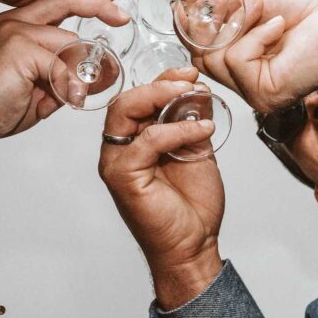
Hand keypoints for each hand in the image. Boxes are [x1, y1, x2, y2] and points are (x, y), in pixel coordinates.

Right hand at [0, 0, 129, 137]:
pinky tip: (64, 98)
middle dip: (99, 5)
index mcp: (19, 23)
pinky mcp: (19, 48)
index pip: (59, 0)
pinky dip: (67, 85)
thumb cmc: (0, 103)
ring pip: (69, 43)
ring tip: (67, 95)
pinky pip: (61, 65)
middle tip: (122, 17)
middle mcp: (16, 20)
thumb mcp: (42, 85)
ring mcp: (16, 31)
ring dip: (76, 73)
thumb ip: (66, 73)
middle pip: (66, 1)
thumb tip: (97, 73)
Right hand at [99, 68, 224, 309]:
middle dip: (159, 83)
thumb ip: (192, 121)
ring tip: (193, 96)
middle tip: (189, 80)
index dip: (162, 79)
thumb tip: (198, 91)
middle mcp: (119, 149)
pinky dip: (175, 130)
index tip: (190, 72)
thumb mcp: (197, 150)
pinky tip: (200, 129)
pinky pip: (146, 141)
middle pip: (125, 100)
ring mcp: (117, 163)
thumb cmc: (192, 205)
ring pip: (125, 112)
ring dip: (161, 97)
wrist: (194, 245)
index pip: (137, 98)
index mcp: (134, 140)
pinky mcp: (123, 177)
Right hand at [186, 0, 317, 112]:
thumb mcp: (249, 0)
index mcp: (238, 60)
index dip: (190, 27)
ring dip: (239, 25)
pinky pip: (237, 60)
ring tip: (265, 11)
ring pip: (215, 58)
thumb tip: (181, 8)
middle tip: (244, 3)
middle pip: (199, 57)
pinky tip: (277, 29)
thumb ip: (217, 8)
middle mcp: (243, 81)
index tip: (189, 4)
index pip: (197, 51)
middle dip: (215, 24)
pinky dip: (256, 37)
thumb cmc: (305, 12)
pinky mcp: (263, 94)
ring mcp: (252, 91)